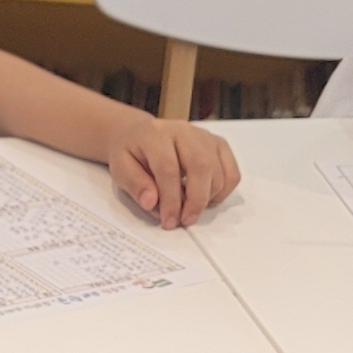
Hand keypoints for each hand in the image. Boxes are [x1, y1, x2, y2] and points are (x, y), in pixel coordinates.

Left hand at [110, 115, 239, 228]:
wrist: (139, 134)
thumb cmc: (131, 152)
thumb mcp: (120, 167)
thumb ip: (134, 184)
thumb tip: (151, 202)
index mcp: (156, 134)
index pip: (168, 168)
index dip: (170, 200)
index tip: (168, 221)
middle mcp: (184, 131)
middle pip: (201, 166)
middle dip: (195, 200)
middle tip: (185, 220)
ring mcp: (205, 137)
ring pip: (219, 170)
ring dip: (208, 198)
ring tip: (191, 210)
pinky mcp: (218, 145)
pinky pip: (232, 172)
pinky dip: (223, 191)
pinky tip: (206, 199)